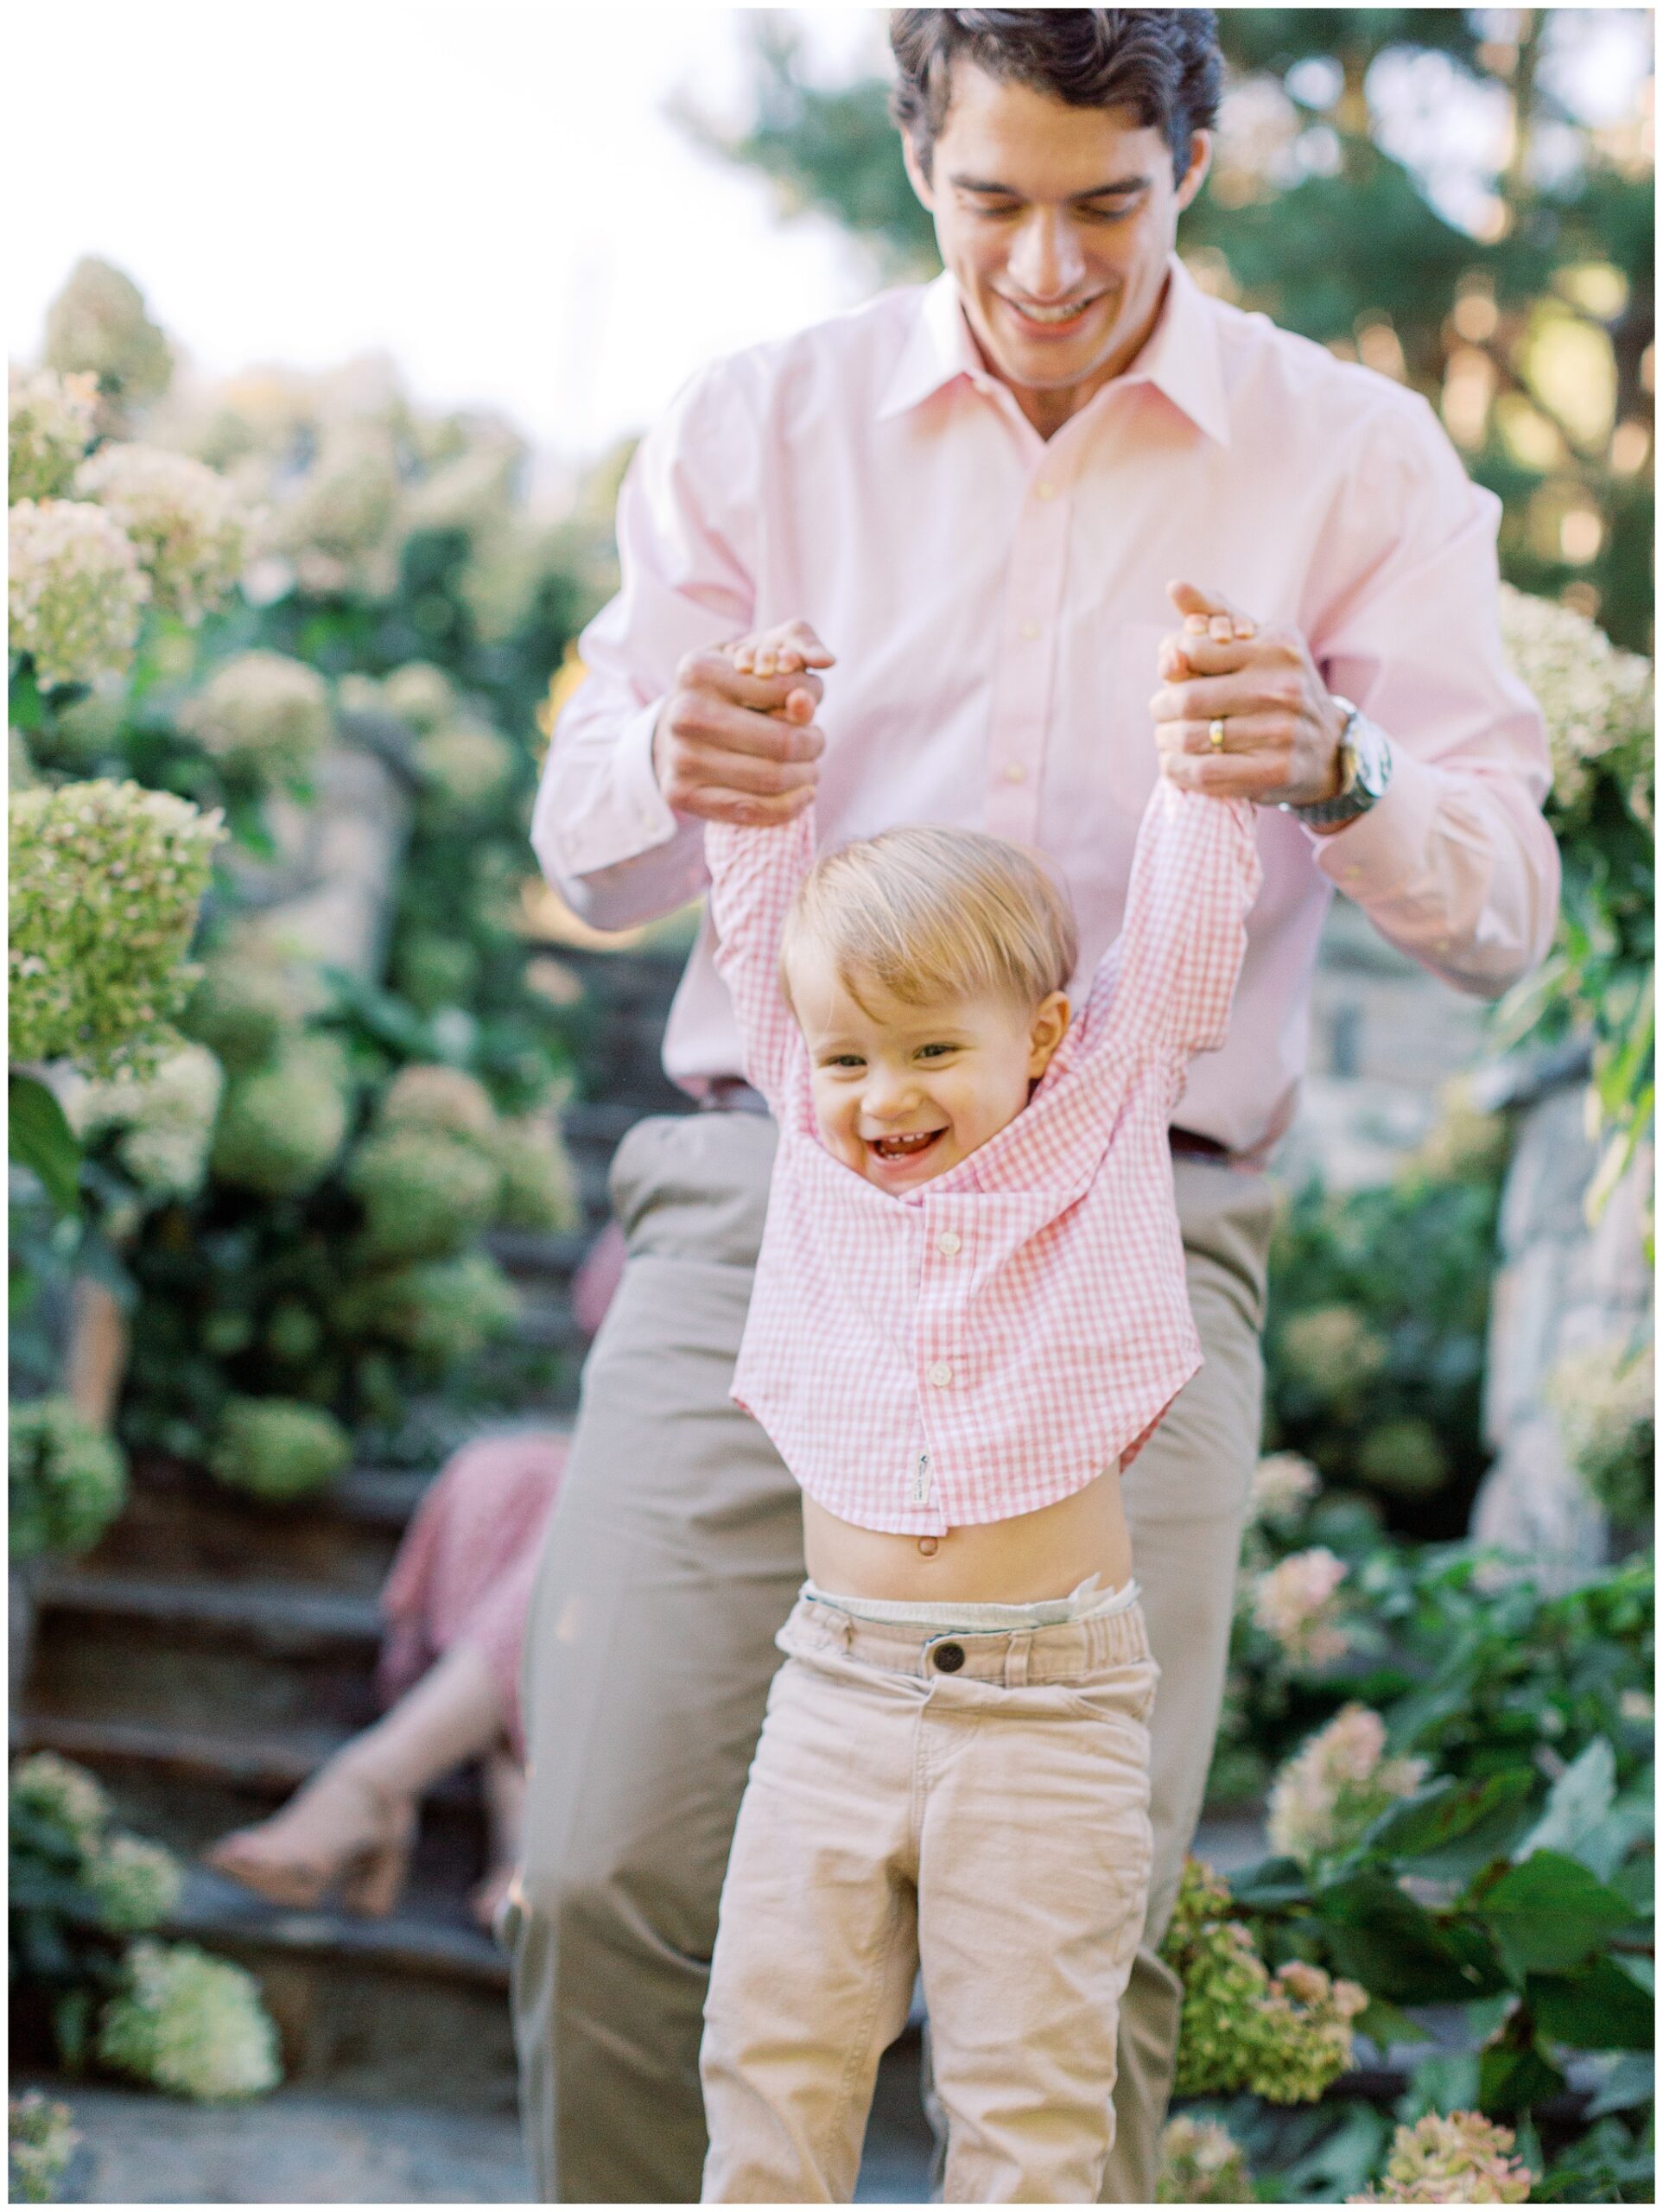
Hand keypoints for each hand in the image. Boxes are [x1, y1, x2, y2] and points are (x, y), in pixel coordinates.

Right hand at [653, 618, 834, 826]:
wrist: (674, 728)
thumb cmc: (729, 685)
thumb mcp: (758, 650)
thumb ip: (797, 645)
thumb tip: (826, 661)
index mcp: (698, 670)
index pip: (786, 688)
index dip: (814, 694)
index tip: (813, 698)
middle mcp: (684, 714)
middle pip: (783, 741)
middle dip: (814, 743)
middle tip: (816, 741)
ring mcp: (680, 758)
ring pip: (772, 779)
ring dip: (806, 776)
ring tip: (810, 768)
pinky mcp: (683, 795)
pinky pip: (751, 811)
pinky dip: (789, 807)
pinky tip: (803, 794)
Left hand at [1150, 580, 1347, 810]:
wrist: (1328, 746)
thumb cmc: (1279, 685)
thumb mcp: (1258, 640)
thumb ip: (1214, 612)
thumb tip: (1173, 586)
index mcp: (1276, 647)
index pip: (1192, 649)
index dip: (1170, 662)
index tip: (1170, 673)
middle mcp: (1282, 687)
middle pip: (1186, 698)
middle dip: (1161, 707)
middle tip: (1161, 711)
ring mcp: (1280, 732)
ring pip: (1190, 737)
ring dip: (1165, 740)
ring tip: (1166, 736)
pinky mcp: (1273, 771)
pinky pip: (1203, 772)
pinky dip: (1176, 769)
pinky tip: (1174, 762)